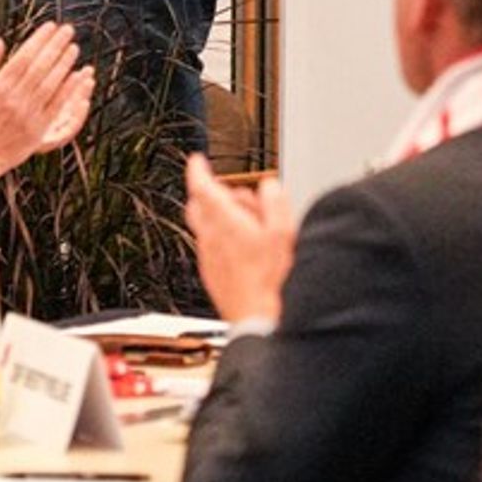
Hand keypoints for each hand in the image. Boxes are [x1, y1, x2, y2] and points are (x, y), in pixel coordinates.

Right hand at [0, 23, 93, 175]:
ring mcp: (28, 114)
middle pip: (40, 67)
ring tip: (73, 48)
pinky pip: (57, 105)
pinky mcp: (38, 128)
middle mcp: (14, 98)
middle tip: (68, 31)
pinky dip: (68, 90)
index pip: (24, 56)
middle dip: (55, 46)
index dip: (39, 40)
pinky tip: (77, 77)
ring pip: (51, 83)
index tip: (50, 27)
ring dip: (64, 64)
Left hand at [183, 156, 294, 325]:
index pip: (201, 187)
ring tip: (250, 224)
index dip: (197, 170)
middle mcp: (210, 240)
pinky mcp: (212, 275)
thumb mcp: (284, 233)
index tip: (196, 160)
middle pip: (198, 206)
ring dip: (220, 217)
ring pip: (205, 227)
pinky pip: (211, 247)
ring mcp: (208, 259)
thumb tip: (268, 186)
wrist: (259, 321)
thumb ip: (274, 202)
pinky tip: (247, 249)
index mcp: (225, 223)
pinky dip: (222, 238)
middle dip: (210, 193)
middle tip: (232, 192)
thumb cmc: (272, 282)